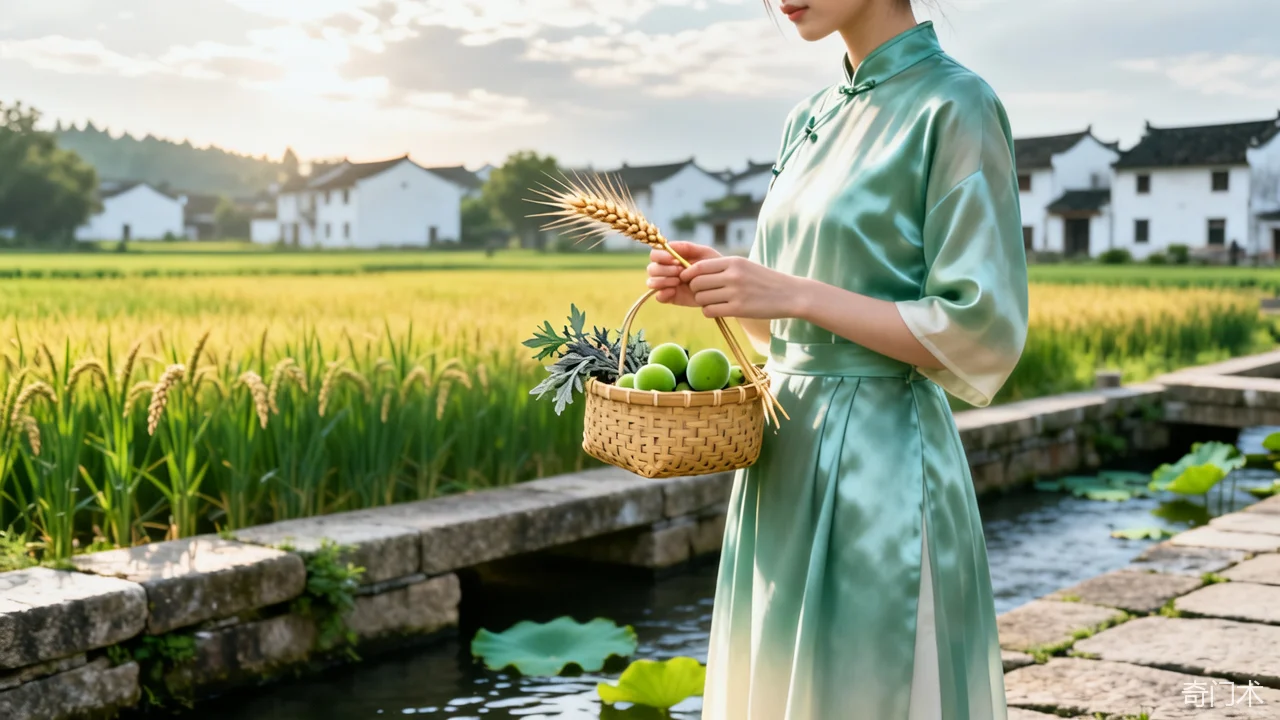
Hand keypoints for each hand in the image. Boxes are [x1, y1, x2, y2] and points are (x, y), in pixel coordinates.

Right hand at [646, 241, 720, 306]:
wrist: (723, 285)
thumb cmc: (713, 265)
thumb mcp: (704, 252)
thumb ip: (686, 247)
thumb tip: (668, 245)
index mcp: (671, 257)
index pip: (655, 255)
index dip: (661, 257)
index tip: (675, 260)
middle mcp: (666, 270)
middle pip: (651, 269)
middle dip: (664, 270)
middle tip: (679, 272)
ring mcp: (667, 284)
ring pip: (651, 282)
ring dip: (662, 281)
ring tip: (678, 281)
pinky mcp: (671, 297)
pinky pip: (659, 296)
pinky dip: (663, 294)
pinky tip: (674, 291)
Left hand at [681, 256, 802, 319]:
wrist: (790, 294)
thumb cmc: (764, 280)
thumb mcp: (745, 266)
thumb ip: (722, 267)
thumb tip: (694, 272)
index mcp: (733, 262)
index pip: (699, 267)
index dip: (688, 274)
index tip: (686, 279)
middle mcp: (733, 275)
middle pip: (697, 283)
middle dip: (695, 290)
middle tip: (704, 293)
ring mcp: (735, 293)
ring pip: (701, 298)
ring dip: (703, 302)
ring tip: (714, 301)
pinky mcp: (738, 309)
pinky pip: (710, 311)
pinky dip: (710, 311)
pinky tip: (719, 310)